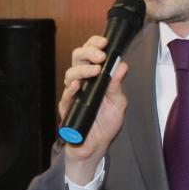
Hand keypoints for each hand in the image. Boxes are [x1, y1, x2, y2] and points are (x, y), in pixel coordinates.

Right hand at [59, 35, 128, 184]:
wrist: (95, 147)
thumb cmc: (106, 125)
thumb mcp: (118, 103)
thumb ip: (118, 85)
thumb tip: (122, 65)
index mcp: (96, 77)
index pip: (91, 54)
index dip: (95, 44)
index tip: (104, 42)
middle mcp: (83, 82)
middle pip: (77, 58)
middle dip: (88, 52)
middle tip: (99, 56)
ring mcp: (74, 94)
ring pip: (70, 73)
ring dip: (82, 69)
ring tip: (94, 70)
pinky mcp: (67, 107)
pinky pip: (66, 95)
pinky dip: (71, 88)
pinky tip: (77, 85)